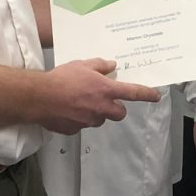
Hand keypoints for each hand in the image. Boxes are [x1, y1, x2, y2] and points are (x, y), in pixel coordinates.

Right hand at [37, 58, 159, 134]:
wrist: (39, 97)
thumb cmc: (62, 78)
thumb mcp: (82, 65)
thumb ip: (100, 66)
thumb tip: (111, 66)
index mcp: (106, 91)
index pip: (133, 93)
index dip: (147, 94)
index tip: (156, 96)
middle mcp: (101, 108)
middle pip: (119, 113)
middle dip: (116, 108)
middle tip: (105, 99)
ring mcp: (89, 121)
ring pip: (100, 119)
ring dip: (96, 112)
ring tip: (79, 101)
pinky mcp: (76, 130)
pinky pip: (82, 124)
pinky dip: (79, 118)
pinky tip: (67, 109)